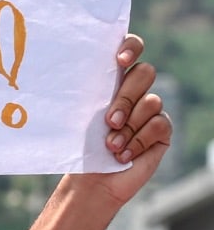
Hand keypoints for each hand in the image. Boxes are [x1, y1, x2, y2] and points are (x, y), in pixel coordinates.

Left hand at [92, 33, 170, 205]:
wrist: (91, 182)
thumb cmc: (81, 150)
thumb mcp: (78, 122)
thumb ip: (86, 99)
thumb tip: (69, 83)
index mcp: (112, 82)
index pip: (130, 50)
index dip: (131, 47)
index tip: (120, 60)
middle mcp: (134, 92)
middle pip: (145, 73)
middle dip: (125, 97)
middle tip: (109, 121)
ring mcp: (150, 111)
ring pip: (151, 101)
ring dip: (129, 127)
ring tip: (111, 146)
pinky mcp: (161, 131)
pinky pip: (159, 125)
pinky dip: (138, 141)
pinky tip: (123, 156)